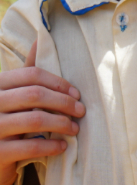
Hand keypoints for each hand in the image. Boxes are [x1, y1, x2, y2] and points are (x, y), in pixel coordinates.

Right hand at [0, 42, 83, 184]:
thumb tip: (41, 38)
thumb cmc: (5, 119)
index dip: (58, 83)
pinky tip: (62, 146)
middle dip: (64, 102)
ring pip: (35, 119)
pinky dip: (50, 145)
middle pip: (35, 95)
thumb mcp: (12, 93)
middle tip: (81, 111)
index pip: (31, 75)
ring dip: (61, 123)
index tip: (76, 93)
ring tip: (75, 128)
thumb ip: (25, 71)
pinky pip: (29, 146)